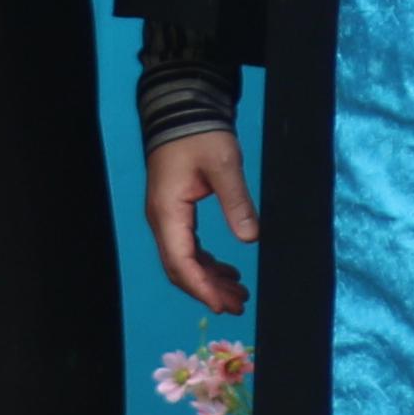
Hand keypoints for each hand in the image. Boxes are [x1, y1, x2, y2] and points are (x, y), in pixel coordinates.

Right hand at [145, 128, 257, 312]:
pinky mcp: (175, 211)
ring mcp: (166, 216)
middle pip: (180, 268)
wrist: (182, 110)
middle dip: (208, 289)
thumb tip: (251, 239)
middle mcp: (162, 219)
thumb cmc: (200, 134)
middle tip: (239, 304)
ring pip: (184, 260)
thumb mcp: (224, 165)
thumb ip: (237, 202)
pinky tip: (228, 271)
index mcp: (168, 212)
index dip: (201, 288)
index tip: (222, 305)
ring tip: (239, 293)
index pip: (180, 262)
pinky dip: (207, 263)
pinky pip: (187, 247)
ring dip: (209, 279)